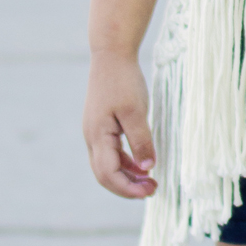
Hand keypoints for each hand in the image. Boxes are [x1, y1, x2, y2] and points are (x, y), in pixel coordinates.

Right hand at [83, 52, 157, 198]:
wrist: (111, 55)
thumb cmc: (123, 81)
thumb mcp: (136, 111)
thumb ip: (141, 140)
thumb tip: (147, 168)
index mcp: (97, 136)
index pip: (108, 174)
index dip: (128, 188)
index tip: (151, 190)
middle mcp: (92, 138)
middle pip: (105, 175)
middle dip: (127, 187)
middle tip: (153, 189)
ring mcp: (95, 132)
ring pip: (108, 165)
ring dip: (128, 176)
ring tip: (151, 181)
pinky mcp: (102, 127)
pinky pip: (111, 153)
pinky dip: (126, 162)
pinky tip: (142, 165)